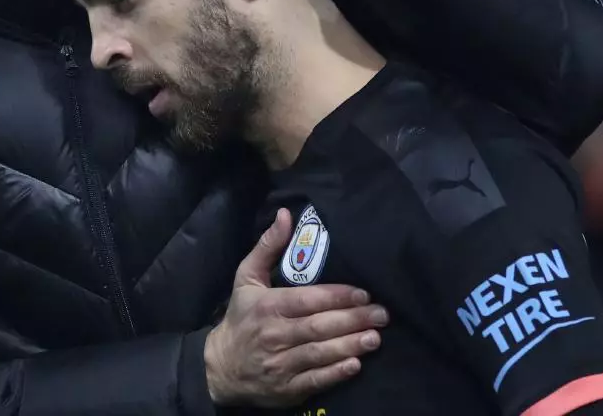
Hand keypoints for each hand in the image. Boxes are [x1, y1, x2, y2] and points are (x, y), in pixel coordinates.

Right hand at [204, 208, 388, 407]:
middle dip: (353, 319)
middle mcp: (274, 335)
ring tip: (375, 337)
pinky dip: (336, 373)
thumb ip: (268, 246)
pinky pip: (315, 380)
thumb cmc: (240, 317)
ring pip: (320, 353)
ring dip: (350, 345)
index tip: (363, 294)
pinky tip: (356, 365)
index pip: (307, 300)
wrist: (220, 367)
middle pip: (319, 326)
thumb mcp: (246, 277)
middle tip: (382, 314)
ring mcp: (280, 363)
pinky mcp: (287, 388)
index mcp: (267, 306)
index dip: (337, 297)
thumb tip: (285, 214)